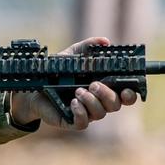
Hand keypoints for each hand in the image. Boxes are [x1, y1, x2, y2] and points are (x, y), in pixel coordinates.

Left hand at [9, 36, 139, 130]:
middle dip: (107, 94)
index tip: (127, 88)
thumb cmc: (57, 73)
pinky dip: (80, 112)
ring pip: (100, 114)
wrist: (34, 88)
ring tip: (77, 91)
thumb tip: (105, 41)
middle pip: (115, 105)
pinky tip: (72, 102)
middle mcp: (98, 102)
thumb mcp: (72, 56)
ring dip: (91, 101)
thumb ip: (88, 47)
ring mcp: (86, 113)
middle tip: (93, 84)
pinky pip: (83, 123)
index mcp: (103, 88)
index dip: (130, 94)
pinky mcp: (72, 122)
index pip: (124, 95)